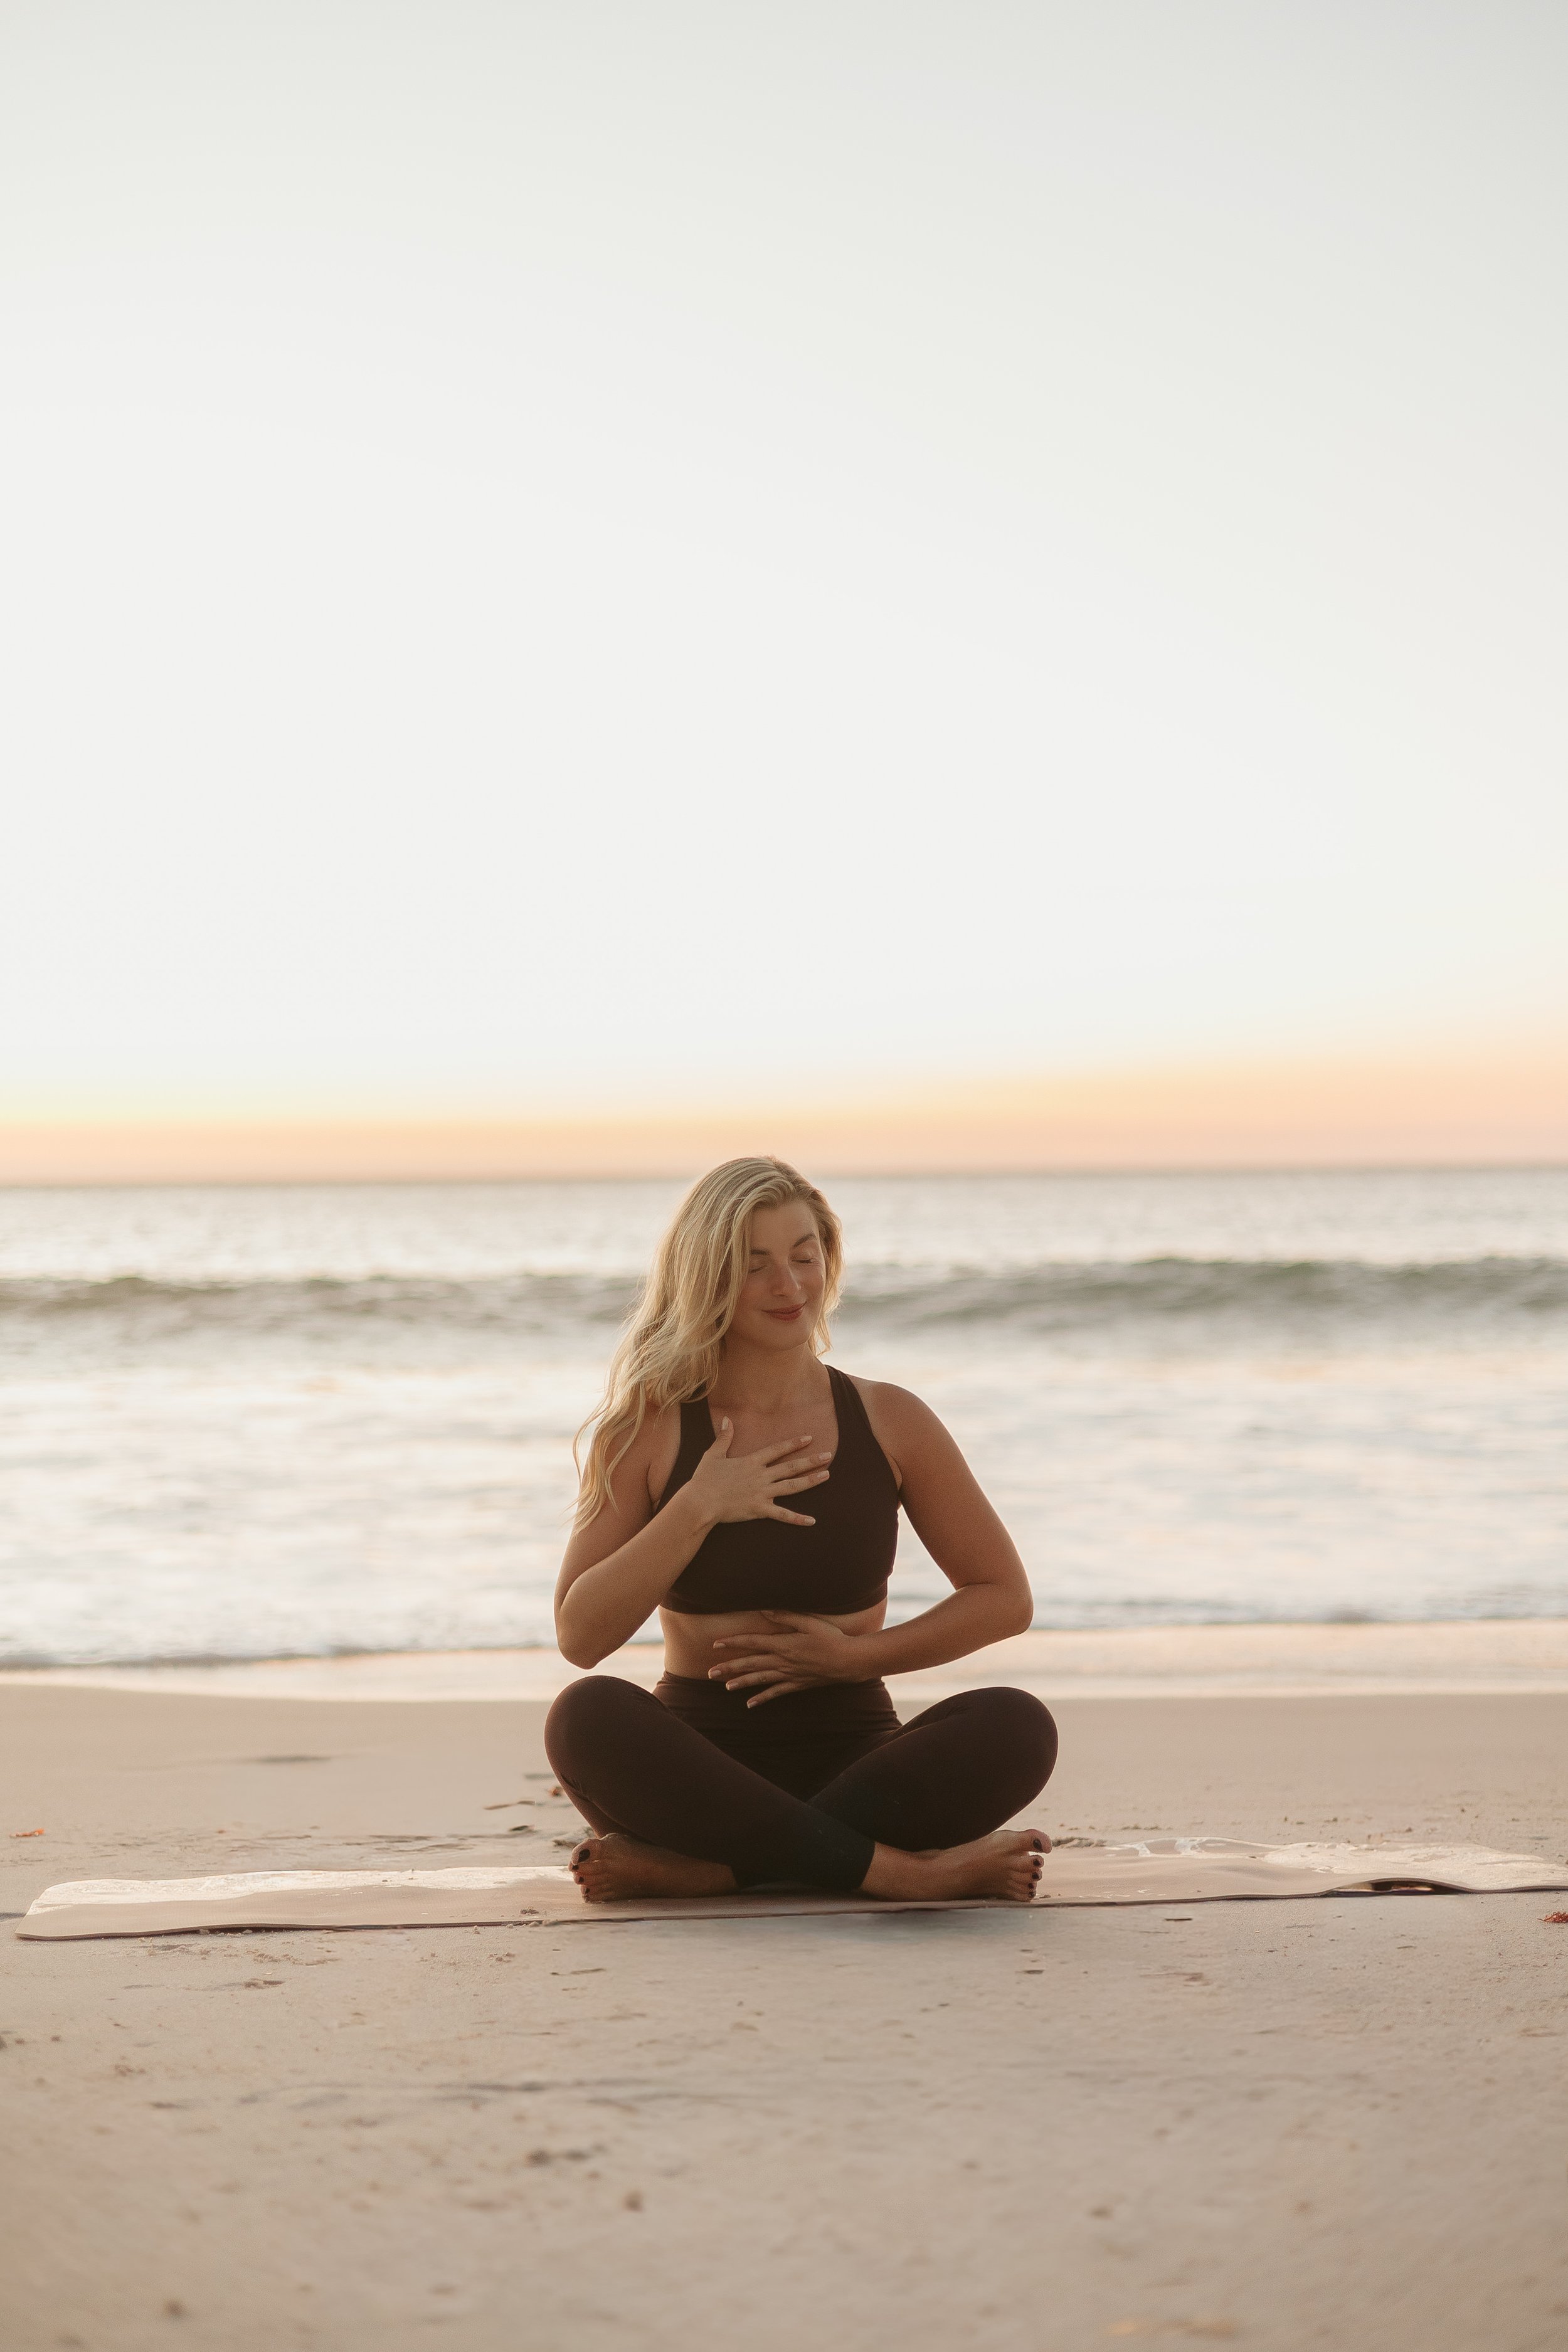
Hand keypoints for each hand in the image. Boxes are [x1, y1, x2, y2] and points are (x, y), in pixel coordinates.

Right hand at [686, 1421, 831, 1527]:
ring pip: (792, 1486)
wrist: (700, 1502)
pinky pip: (782, 1515)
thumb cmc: (705, 1479)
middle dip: (811, 1461)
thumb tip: (726, 1419)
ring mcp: (762, 1493)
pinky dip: (797, 1518)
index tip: (809, 1438)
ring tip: (827, 1475)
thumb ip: (724, 1437)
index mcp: (751, 1462)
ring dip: (810, 1481)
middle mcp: (761, 1476)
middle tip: (829, 1456)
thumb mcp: (713, 1454)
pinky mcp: (759, 1510)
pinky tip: (812, 1521)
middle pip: (790, 1467)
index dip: (793, 1444)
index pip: (777, 1450)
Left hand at [708, 1611, 870, 1705]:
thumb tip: (764, 1610)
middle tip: (710, 1672)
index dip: (733, 1642)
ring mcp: (789, 1675)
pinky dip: (762, 1698)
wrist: (849, 1661)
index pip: (752, 1642)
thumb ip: (785, 1616)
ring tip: (725, 1686)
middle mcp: (782, 1661)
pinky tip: (750, 1705)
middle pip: (750, 1664)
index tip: (715, 1644)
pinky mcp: (797, 1684)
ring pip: (760, 1680)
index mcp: (783, 1644)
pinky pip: (776, 1693)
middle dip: (729, 1667)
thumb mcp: (809, 1621)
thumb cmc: (831, 1638)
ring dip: (741, 1683)